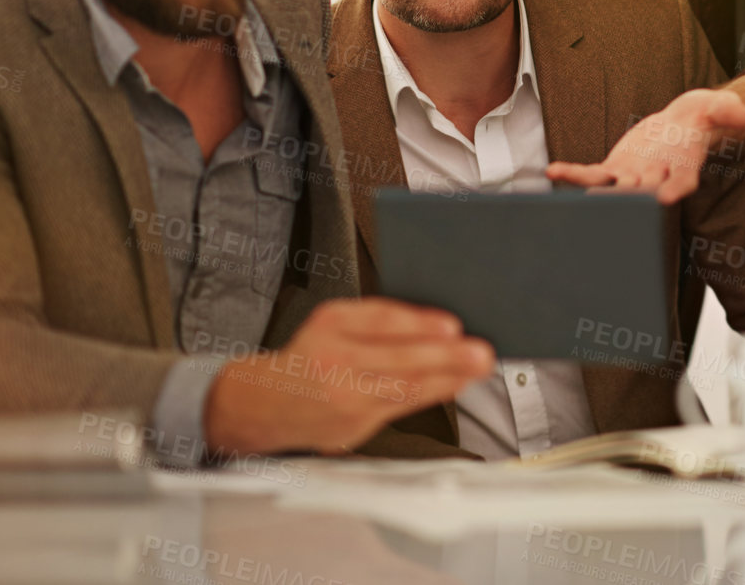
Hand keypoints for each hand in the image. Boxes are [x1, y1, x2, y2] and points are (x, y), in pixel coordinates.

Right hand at [204, 298, 494, 456]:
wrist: (265, 403)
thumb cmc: (310, 356)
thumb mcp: (334, 321)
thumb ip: (378, 319)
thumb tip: (433, 324)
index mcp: (331, 325)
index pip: (381, 322)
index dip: (419, 325)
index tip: (452, 327)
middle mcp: (335, 361)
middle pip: (398, 358)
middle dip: (445, 356)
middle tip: (479, 353)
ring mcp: (344, 397)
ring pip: (404, 387)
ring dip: (448, 378)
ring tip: (476, 368)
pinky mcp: (353, 425)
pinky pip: (400, 408)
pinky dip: (432, 394)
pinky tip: (453, 385)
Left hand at [544, 88, 744, 203]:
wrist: (681, 126)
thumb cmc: (702, 119)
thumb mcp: (718, 107)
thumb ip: (726, 110)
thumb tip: (742, 114)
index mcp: (685, 166)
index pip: (682, 181)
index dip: (675, 189)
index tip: (666, 197)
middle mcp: (658, 179)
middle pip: (643, 192)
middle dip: (628, 196)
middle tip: (612, 201)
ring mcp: (634, 177)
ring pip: (612, 189)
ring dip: (593, 191)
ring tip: (572, 186)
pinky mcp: (615, 170)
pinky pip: (593, 175)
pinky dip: (574, 174)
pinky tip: (554, 171)